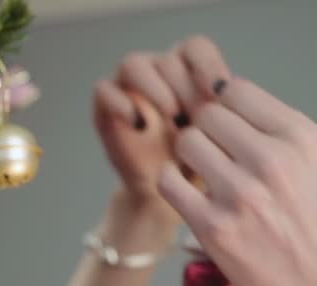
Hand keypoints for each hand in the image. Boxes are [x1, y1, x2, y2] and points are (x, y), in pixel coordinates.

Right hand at [93, 35, 229, 235]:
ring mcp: (126, 88)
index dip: (207, 64)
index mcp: (186, 70)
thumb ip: (226, 111)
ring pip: (132, 64)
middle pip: (166, 59)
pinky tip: (140, 126)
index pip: (194, 47)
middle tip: (198, 116)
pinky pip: (103, 90)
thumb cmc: (200, 160)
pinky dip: (120, 103)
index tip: (219, 93)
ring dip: (154, 87)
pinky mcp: (104, 109)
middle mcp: (154, 72)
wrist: (168, 191)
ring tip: (172, 114)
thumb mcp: (222, 135)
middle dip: (184, 86)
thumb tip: (230, 93)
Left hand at [158, 76, 316, 285]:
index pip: (236, 90)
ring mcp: (240, 195)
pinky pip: (168, 180)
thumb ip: (281, 131)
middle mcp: (271, 161)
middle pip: (207, 114)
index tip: (225, 121)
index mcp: (301, 139)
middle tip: (212, 149)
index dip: (223, 103)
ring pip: (187, 142)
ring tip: (201, 169)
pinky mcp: (213, 227)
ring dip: (189, 153)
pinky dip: (171, 179)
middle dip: (206, 129)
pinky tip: (185, 188)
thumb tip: (229, 93)